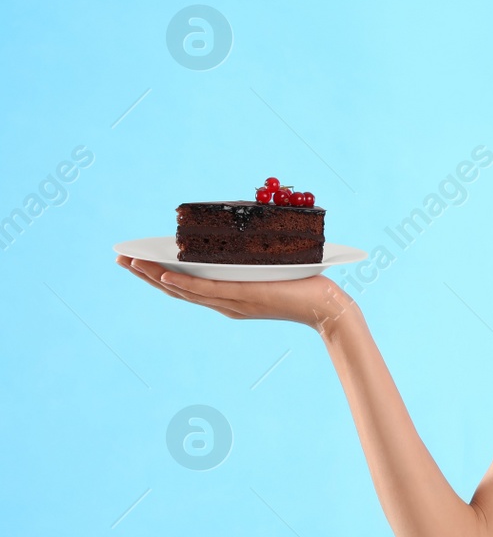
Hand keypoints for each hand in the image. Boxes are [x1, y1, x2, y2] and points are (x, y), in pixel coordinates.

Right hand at [116, 255, 359, 335]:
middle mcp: (225, 303)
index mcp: (228, 297)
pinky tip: (166, 275)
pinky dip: (185, 284)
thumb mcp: (272, 268)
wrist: (328, 308)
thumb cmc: (306, 287)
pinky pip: (208, 291)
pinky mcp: (244, 297)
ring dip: (156, 276)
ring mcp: (232, 302)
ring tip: (131, 262)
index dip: (158, 274)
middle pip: (176, 290)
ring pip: (185, 291)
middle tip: (119, 257)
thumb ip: (254, 256)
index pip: (186, 286)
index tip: (135, 259)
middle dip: (145, 274)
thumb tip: (246, 228)